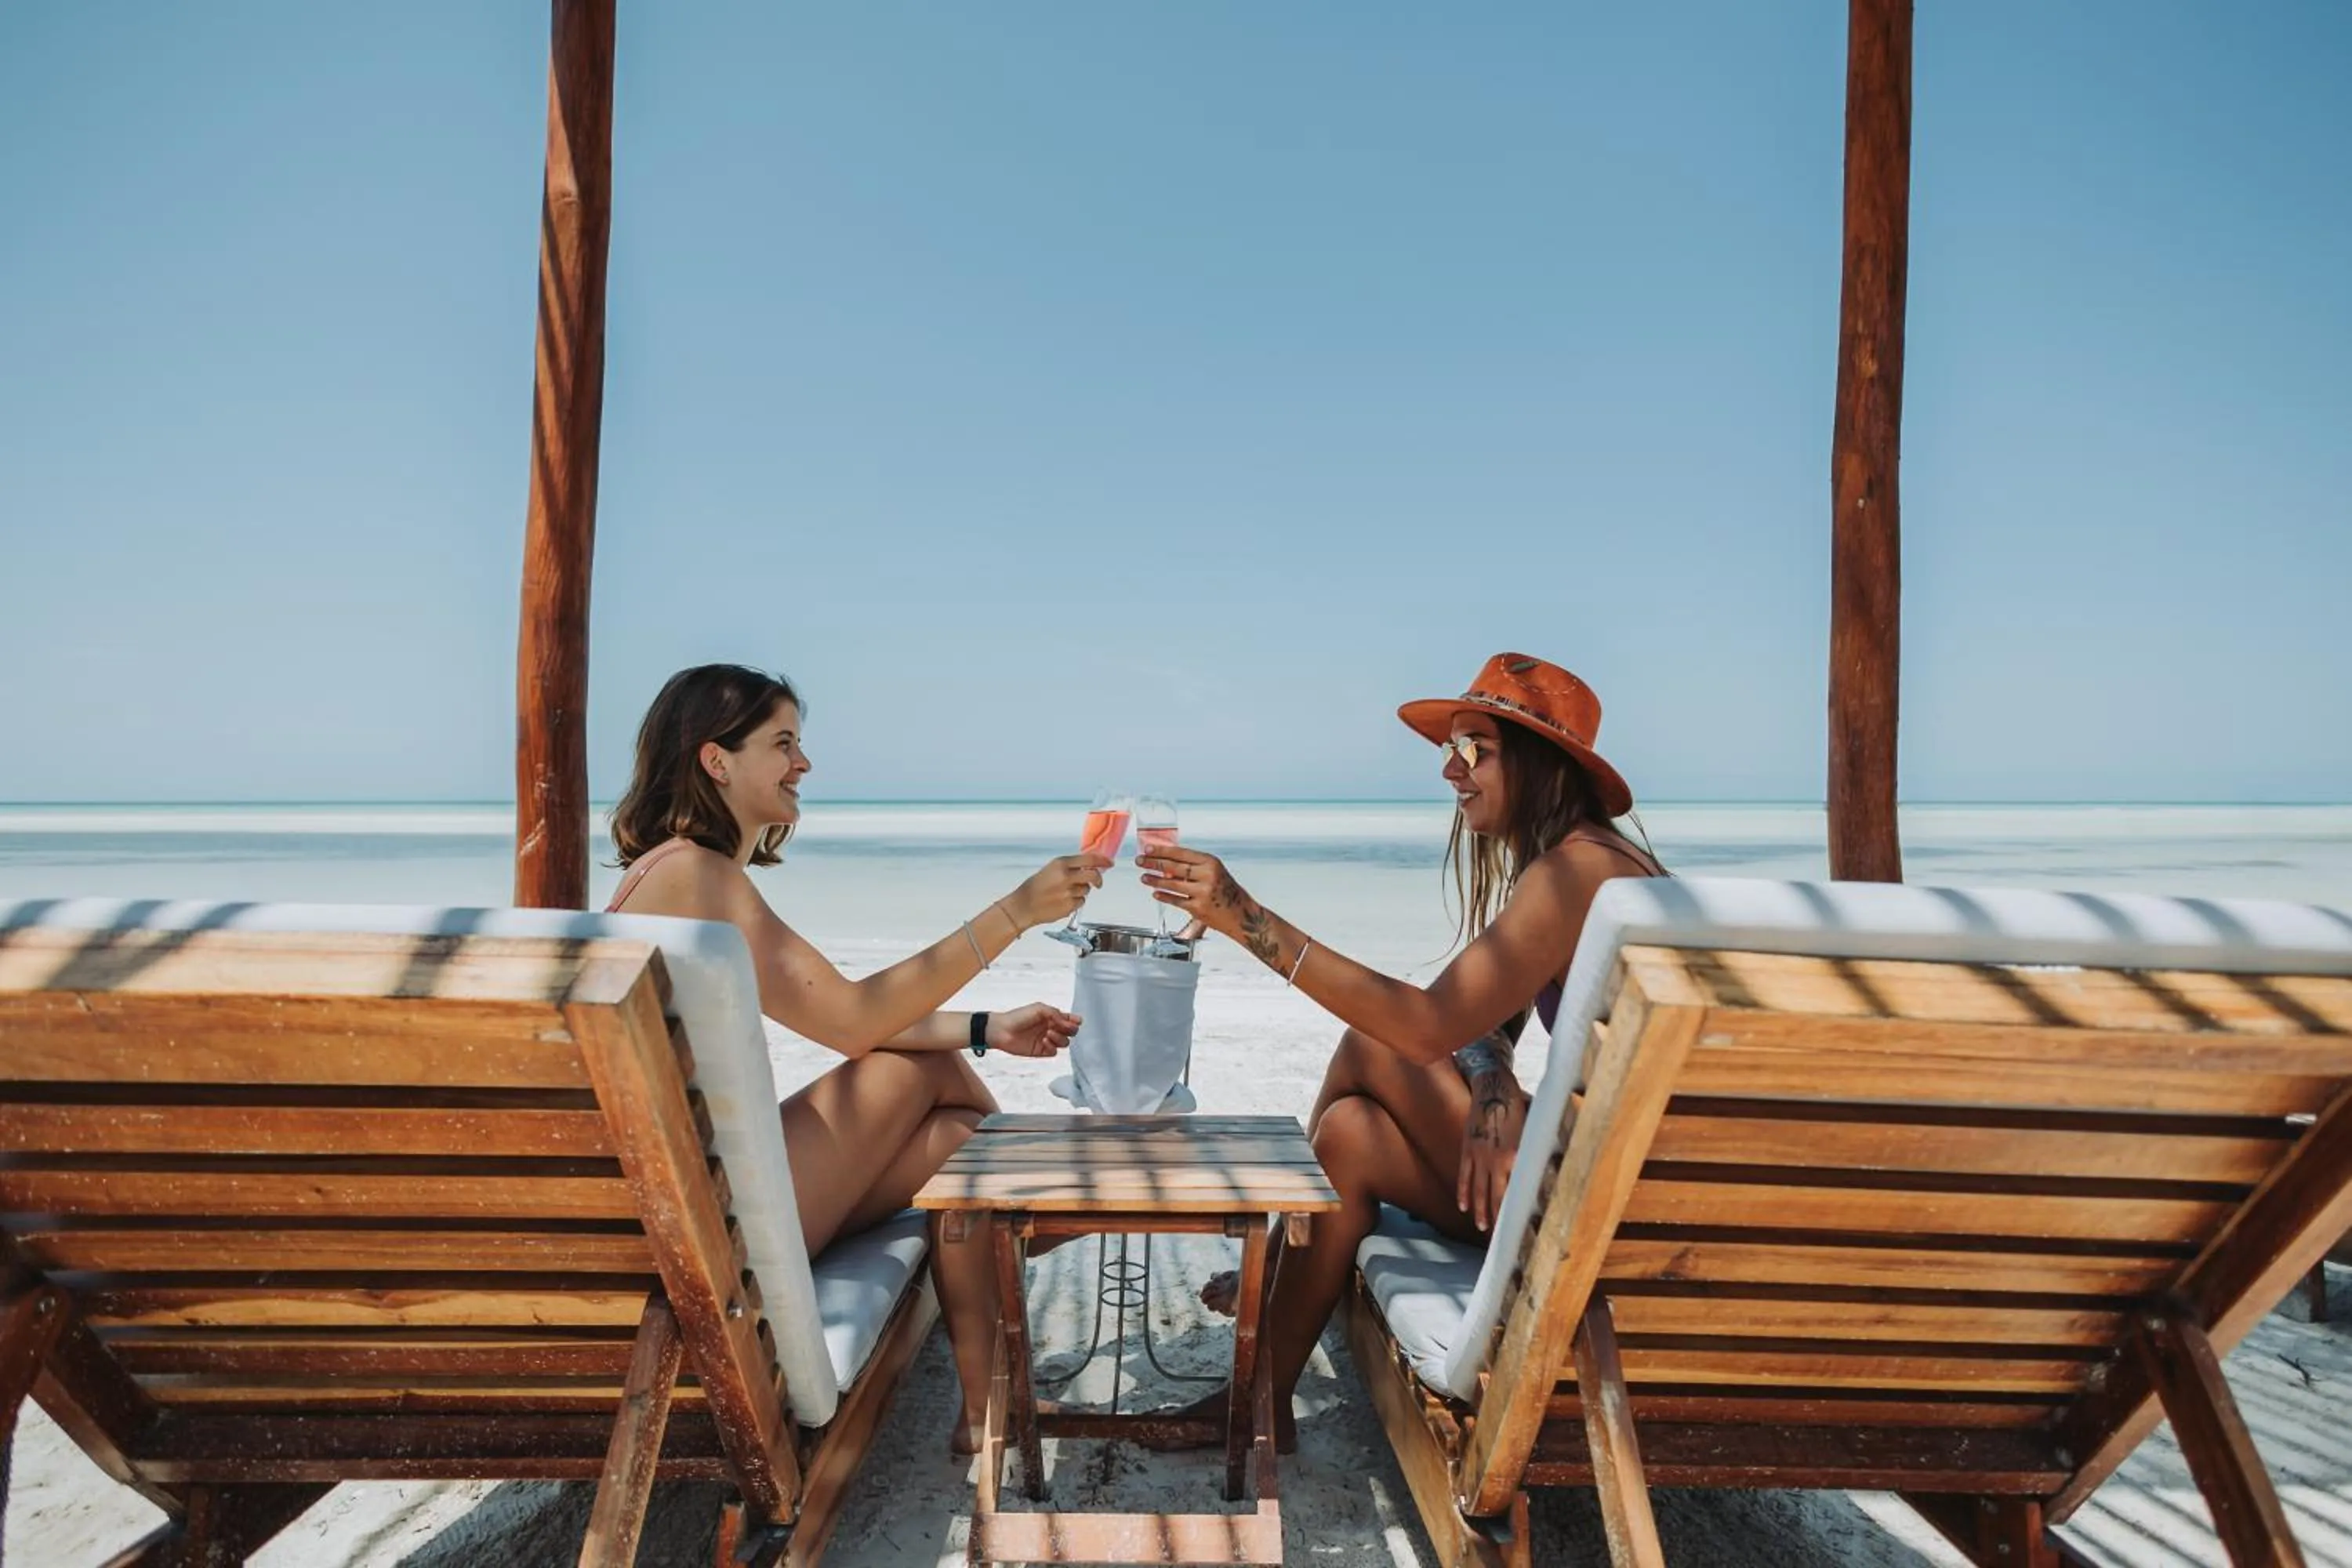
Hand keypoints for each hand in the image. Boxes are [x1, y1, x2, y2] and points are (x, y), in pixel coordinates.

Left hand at [986, 1002, 1081, 1058]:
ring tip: (1048, 1033)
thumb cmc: (1019, 1016)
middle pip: (1071, 1032)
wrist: (1002, 1030)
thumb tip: (1069, 1022)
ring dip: (1060, 1038)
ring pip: (1064, 1043)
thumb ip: (1056, 1014)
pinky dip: (1052, 1047)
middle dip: (1070, 1030)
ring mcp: (1047, 1040)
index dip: (1075, 1021)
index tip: (1075, 1021)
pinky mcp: (1041, 1051)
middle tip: (1064, 1027)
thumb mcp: (1039, 1009)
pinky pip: (1054, 1052)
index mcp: (1052, 1017)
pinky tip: (1044, 1041)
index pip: (1070, 1020)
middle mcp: (1051, 1028)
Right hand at [1004, 853, 1109, 928]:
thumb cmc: (1036, 887)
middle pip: (1093, 875)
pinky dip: (1075, 902)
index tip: (1109, 863)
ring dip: (1080, 892)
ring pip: (1086, 890)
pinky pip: (1081, 902)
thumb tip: (1090, 866)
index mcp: (1061, 864)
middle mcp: (1066, 876)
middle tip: (1098, 883)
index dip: (1102, 861)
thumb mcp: (1051, 869)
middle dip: (1098, 879)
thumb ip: (1070, 866)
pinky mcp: (1069, 906)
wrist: (1024, 905)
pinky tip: (1062, 901)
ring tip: (1064, 893)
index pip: (1089, 859)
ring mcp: (1068, 892)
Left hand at [1136, 843, 1248, 937]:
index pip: (1181, 853)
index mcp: (1211, 862)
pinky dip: (1164, 896)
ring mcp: (1203, 892)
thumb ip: (1195, 868)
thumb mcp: (1216, 872)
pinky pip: (1176, 900)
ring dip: (1155, 880)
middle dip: (1154, 863)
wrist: (1243, 915)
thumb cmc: (1228, 893)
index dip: (1162, 850)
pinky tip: (1156, 893)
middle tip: (1140, 861)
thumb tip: (1168, 862)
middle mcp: (1208, 875)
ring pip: (1172, 884)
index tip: (1148, 849)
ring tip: (1144, 877)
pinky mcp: (1198, 908)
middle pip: (1174, 867)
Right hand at [1455, 1085, 1528, 1232]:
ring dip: (1480, 1210)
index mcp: (1515, 1157)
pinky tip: (1464, 1207)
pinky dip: (1464, 1193)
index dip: (1517, 1211)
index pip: (1516, 1191)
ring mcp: (1478, 1156)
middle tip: (1501, 1238)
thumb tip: (1554, 1168)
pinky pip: (1464, 1176)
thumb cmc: (1520, 1108)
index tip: (1520, 1228)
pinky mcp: (1468, 1149)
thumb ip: (1539, 1152)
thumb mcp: (1535, 1131)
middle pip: (1496, 1196)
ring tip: (1482, 1227)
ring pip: (1479, 1190)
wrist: (1494, 1088)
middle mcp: (1495, 1160)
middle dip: (1498, 1218)